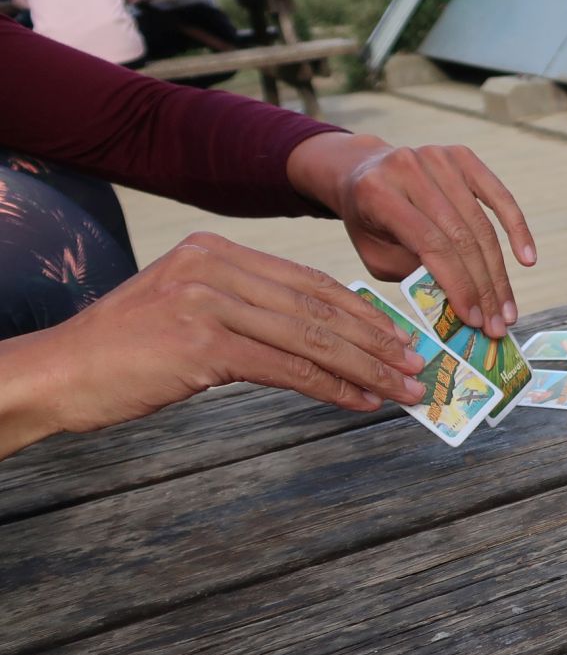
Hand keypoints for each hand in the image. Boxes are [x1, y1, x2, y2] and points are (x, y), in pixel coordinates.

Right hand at [0, 232, 426, 458]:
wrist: (60, 372)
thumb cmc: (129, 352)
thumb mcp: (189, 312)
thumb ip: (247, 312)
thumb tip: (317, 338)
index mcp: (216, 252)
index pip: (310, 282)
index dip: (364, 314)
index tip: (400, 339)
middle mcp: (214, 266)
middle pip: (320, 308)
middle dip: (378, 341)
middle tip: (418, 367)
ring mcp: (208, 302)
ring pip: (313, 339)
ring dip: (367, 369)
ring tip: (404, 390)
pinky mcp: (203, 343)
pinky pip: (289, 369)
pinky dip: (333, 388)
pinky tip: (363, 402)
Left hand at [286, 132, 535, 340]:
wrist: (363, 171)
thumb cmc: (370, 223)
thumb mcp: (377, 255)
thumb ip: (414, 274)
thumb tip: (465, 301)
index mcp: (378, 192)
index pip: (430, 244)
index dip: (457, 284)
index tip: (474, 320)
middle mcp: (408, 167)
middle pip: (460, 236)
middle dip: (483, 286)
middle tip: (497, 323)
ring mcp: (438, 157)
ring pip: (481, 224)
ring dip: (499, 273)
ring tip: (507, 308)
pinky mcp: (461, 155)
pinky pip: (498, 194)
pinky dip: (516, 228)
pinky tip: (527, 258)